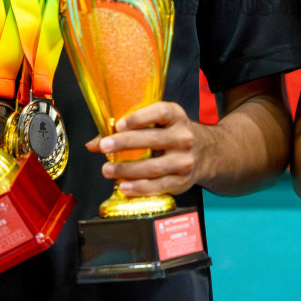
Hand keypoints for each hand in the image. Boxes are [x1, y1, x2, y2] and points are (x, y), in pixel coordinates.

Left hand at [86, 101, 207, 197]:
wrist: (207, 153)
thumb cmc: (173, 135)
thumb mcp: (157, 124)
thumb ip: (125, 131)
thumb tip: (93, 144)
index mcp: (176, 116)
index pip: (160, 112)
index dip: (138, 118)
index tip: (118, 124)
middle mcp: (184, 136)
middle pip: (154, 139)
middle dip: (126, 143)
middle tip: (104, 146)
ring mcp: (185, 160)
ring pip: (154, 166)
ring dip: (128, 169)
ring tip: (107, 169)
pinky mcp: (183, 181)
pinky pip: (159, 186)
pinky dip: (139, 188)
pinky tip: (124, 186)